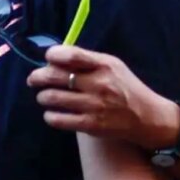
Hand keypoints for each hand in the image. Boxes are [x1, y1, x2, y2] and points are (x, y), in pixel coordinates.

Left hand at [29, 45, 174, 146]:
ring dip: (42, 97)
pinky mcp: (91, 125)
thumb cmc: (125, 88)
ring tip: (44, 97)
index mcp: (103, 65)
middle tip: (33, 80)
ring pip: (52, 98)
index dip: (52, 55)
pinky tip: (51, 114)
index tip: (47, 58)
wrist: (146, 117)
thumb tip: (56, 55)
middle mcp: (98, 84)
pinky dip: (50, 116)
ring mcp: (94, 105)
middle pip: (55, 76)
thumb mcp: (112, 66)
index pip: (71, 54)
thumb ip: (87, 60)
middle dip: (38, 77)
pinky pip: (59, 119)